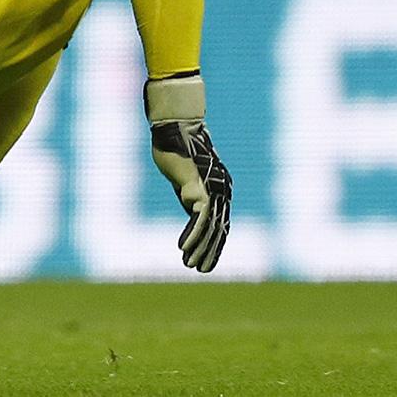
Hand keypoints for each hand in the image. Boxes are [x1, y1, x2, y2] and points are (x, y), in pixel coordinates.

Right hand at [145, 73, 231, 272]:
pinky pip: (200, 219)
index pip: (221, 223)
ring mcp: (214, 190)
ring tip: (191, 265)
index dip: (213, 243)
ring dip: (200, 249)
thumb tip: (193, 213)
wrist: (174, 127)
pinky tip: (183, 249)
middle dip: (210, 251)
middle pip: (220, 228)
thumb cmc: (176, 147)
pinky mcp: (201, 189)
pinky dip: (192, 236)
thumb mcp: (184, 178)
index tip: (204, 258)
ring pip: (211, 227)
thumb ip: (190, 194)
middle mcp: (222, 191)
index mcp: (220, 189)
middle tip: (201, 270)